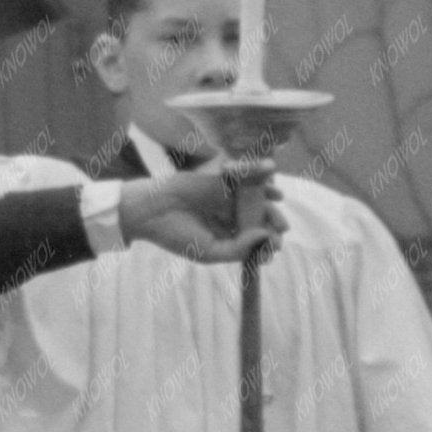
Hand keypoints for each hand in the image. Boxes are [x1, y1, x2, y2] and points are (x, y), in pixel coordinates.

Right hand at [123, 159, 286, 264]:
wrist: (151, 211)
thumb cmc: (176, 235)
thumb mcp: (210, 252)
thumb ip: (238, 249)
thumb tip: (265, 237)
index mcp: (224, 236)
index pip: (252, 241)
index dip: (266, 245)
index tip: (274, 249)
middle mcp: (228, 217)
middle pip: (258, 220)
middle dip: (272, 226)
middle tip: (280, 232)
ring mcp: (226, 198)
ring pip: (255, 201)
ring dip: (271, 207)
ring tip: (280, 216)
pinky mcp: (222, 180)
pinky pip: (245, 179)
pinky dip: (261, 181)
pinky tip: (275, 192)